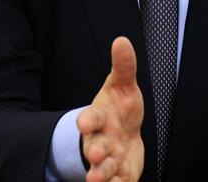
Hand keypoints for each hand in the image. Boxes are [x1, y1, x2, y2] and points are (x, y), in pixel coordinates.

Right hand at [77, 37, 144, 181]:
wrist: (123, 136)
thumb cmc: (120, 109)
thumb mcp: (123, 86)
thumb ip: (124, 66)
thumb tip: (122, 40)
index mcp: (100, 118)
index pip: (92, 118)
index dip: (88, 120)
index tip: (84, 122)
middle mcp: (100, 141)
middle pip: (94, 146)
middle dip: (94, 150)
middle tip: (96, 153)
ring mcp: (108, 161)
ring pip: (102, 170)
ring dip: (100, 174)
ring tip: (97, 178)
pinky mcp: (119, 176)